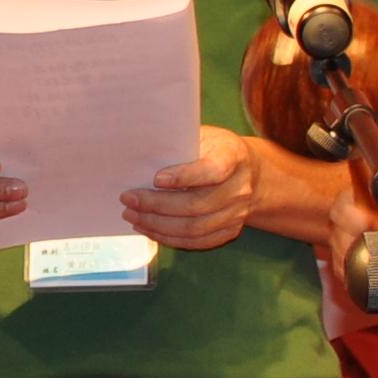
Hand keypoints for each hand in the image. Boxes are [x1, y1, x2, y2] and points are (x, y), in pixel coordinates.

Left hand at [123, 126, 258, 252]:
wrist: (250, 173)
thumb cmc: (215, 149)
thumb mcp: (203, 135)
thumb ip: (179, 143)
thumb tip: (140, 153)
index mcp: (233, 156)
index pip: (212, 171)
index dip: (184, 177)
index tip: (155, 179)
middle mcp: (239, 188)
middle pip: (196, 205)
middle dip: (156, 205)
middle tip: (128, 199)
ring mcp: (237, 213)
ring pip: (194, 228)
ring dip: (157, 225)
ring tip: (132, 216)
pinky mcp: (230, 230)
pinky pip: (197, 241)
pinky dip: (169, 238)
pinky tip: (148, 229)